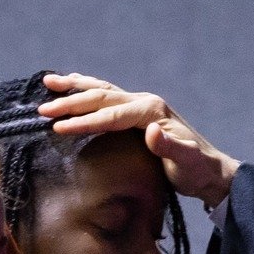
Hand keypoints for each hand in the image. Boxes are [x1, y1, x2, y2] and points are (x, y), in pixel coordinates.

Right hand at [39, 74, 239, 209]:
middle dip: (71, 102)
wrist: (210, 171)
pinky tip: (71, 87)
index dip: (84, 121)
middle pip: (102, 97)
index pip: (111, 115)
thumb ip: (169, 147)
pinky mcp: (137, 114)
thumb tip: (151, 131)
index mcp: (152, 111)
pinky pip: (107, 97)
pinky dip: (87, 90)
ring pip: (102, 90)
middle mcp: (145, 102)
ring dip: (75, 87)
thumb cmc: (197, 170)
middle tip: (43, 109)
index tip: (58, 128)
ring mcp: (140, 106)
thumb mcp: (186, 163)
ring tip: (48, 82)